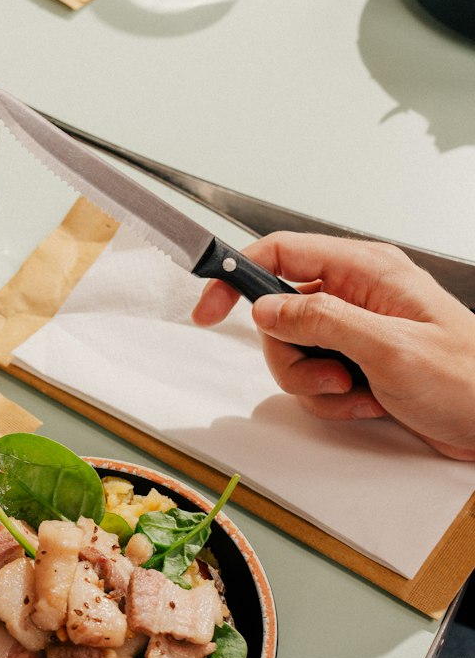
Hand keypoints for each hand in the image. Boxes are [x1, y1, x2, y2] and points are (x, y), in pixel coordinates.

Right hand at [191, 232, 474, 460]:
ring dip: (313, 384)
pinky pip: (313, 381)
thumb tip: (266, 308)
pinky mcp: (355, 363)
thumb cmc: (468, 378)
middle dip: (291, 356)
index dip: (237, 277)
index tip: (208, 308)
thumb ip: (322, 321)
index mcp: (366, 270)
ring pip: (291, 353)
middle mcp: (355, 294)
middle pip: (277, 316)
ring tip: (355, 392)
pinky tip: (367, 402)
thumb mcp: (389, 348)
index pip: (281, 254)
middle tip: (327, 376)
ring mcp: (353, 331)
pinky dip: (331, 401)